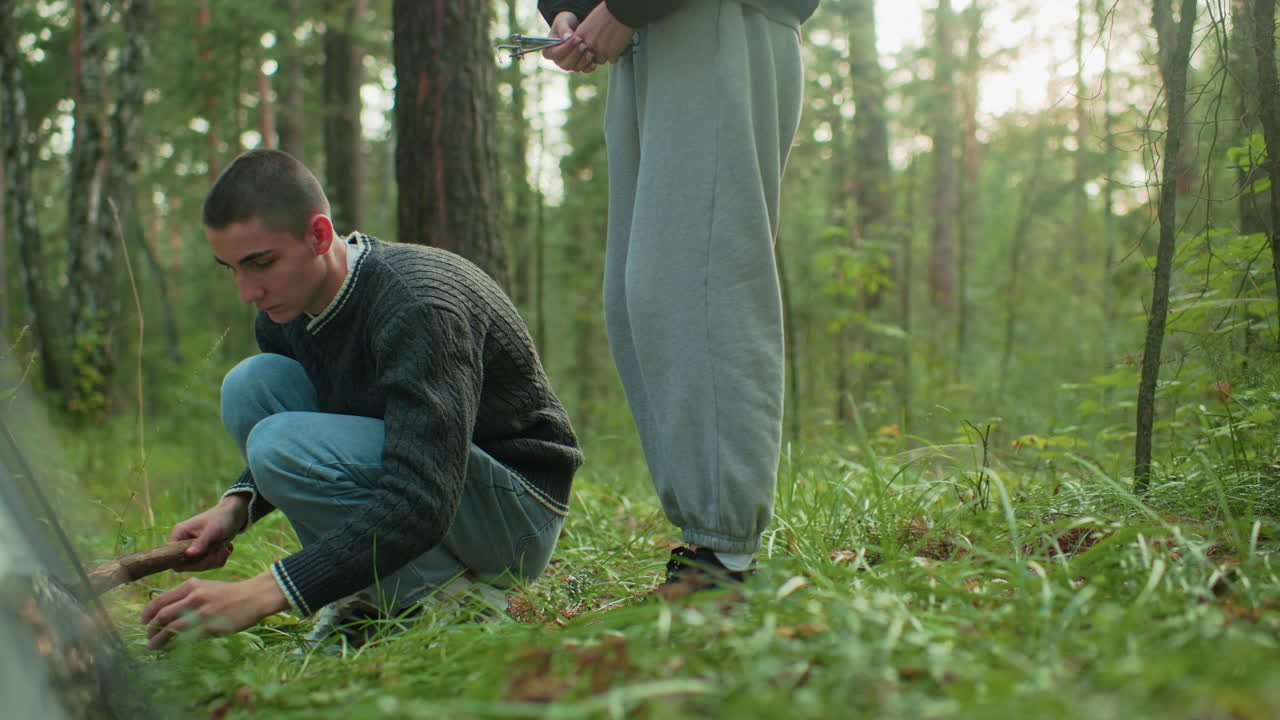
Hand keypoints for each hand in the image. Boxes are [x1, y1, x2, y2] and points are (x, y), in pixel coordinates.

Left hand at [141, 572, 287, 649]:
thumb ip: (187, 596)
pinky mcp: (210, 625)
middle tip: (147, 635)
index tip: (144, 621)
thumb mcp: (206, 587)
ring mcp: (202, 612)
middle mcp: (194, 597)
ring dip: (158, 639)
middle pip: (161, 615)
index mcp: (191, 585)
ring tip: (152, 645)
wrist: (254, 596)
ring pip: (170, 628)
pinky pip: (186, 636)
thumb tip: (166, 612)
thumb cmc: (229, 593)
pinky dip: (175, 642)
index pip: (159, 600)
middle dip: (150, 628)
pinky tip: (172, 646)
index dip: (147, 613)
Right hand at [168, 495, 247, 570]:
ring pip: (198, 566)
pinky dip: (218, 560)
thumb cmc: (222, 518)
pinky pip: (207, 565)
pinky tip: (225, 549)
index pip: (171, 556)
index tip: (203, 556)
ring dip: (214, 560)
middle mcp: (183, 542)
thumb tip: (187, 555)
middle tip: (220, 550)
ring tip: (224, 548)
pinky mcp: (202, 554)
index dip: (185, 562)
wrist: (234, 515)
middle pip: (186, 565)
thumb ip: (201, 542)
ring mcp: (192, 549)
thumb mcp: (213, 530)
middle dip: (205, 561)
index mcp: (179, 534)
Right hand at [542, 11, 597, 72]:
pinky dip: (589, 67)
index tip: (576, 38)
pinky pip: (584, 70)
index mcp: (549, 51)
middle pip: (565, 64)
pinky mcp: (579, 66)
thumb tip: (567, 38)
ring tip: (590, 52)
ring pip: (575, 68)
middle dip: (575, 54)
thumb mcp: (562, 21)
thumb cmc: (565, 23)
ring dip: (583, 61)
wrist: (576, 26)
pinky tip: (594, 61)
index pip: (556, 53)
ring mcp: (569, 64)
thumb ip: (563, 28)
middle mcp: (558, 61)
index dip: (566, 47)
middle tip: (583, 44)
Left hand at [573, 4, 634, 63]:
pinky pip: (612, 60)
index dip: (586, 50)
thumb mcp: (590, 22)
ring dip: (606, 55)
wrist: (621, 11)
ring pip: (601, 60)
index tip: (592, 46)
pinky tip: (618, 46)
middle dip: (595, 53)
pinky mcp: (611, 53)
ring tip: (612, 46)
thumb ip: (587, 34)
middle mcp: (588, 44)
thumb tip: (588, 43)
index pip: (579, 51)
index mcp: (581, 35)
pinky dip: (616, 55)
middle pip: (589, 57)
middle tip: (603, 45)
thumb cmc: (607, 13)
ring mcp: (599, 50)